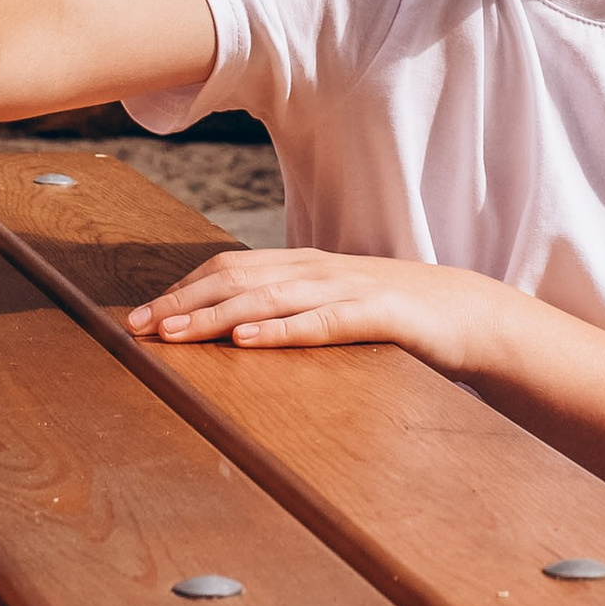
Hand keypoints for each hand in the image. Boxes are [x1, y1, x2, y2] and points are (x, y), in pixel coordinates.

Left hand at [125, 246, 501, 375]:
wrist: (467, 311)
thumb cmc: (395, 315)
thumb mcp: (333, 306)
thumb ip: (289, 309)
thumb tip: (232, 329)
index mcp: (303, 266)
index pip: (230, 267)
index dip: (183, 288)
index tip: (141, 314)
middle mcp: (317, 269)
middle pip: (237, 277)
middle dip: (183, 301)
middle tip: (137, 326)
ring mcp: (347, 288)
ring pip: (269, 297)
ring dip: (216, 315)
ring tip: (176, 333)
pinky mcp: (377, 315)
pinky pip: (321, 322)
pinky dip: (280, 330)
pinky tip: (247, 339)